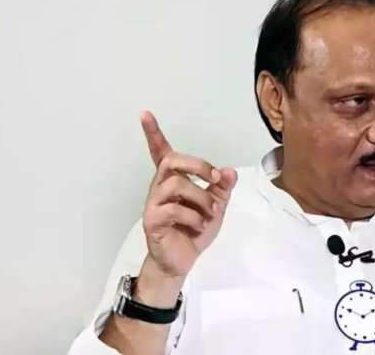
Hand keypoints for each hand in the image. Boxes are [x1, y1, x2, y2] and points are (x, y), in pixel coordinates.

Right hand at [139, 110, 236, 280]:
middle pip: (172, 161)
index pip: (161, 152)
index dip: (153, 134)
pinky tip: (198, 226)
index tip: (145, 114)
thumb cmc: (194, 230)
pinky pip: (173, 209)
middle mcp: (160, 187)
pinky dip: (194, 217)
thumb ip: (222, 189)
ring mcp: (153, 204)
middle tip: (214, 179)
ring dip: (201, 198)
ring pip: (176, 184)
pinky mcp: (152, 221)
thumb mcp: (216, 207)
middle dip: (198, 165)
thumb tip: (229, 171)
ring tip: (210, 213)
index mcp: (172, 180)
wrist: (182, 260)